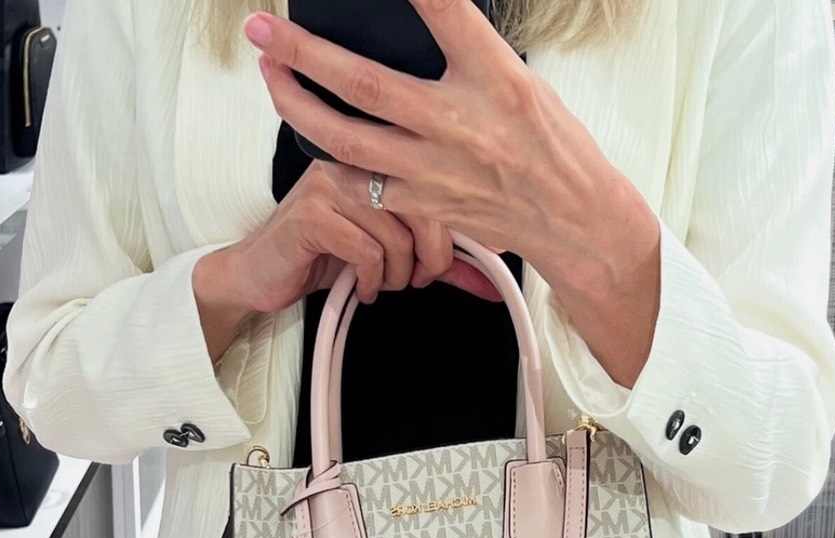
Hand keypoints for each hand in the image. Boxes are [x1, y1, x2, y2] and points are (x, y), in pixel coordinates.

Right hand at [194, 159, 499, 361]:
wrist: (262, 274)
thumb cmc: (326, 256)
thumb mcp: (391, 255)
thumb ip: (439, 261)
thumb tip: (491, 282)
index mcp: (379, 158)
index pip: (439, 186)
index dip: (454, 234)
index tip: (448, 266)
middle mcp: (356, 161)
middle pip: (425, 208)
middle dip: (430, 258)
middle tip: (417, 279)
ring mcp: (331, 185)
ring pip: (397, 235)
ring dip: (396, 274)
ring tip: (380, 282)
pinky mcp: (312, 215)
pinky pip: (367, 251)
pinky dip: (370, 280)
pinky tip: (360, 287)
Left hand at [244, 1, 662, 386]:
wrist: (572, 219)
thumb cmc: (552, 148)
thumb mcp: (520, 82)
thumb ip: (467, 54)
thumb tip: (420, 23)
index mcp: (496, 78)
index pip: (445, 12)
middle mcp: (462, 124)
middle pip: (366, 84)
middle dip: (303, 52)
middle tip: (262, 28)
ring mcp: (439, 172)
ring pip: (349, 141)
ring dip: (299, 108)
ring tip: (271, 78)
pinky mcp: (427, 206)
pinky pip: (366, 185)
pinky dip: (333, 161)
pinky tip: (312, 138)